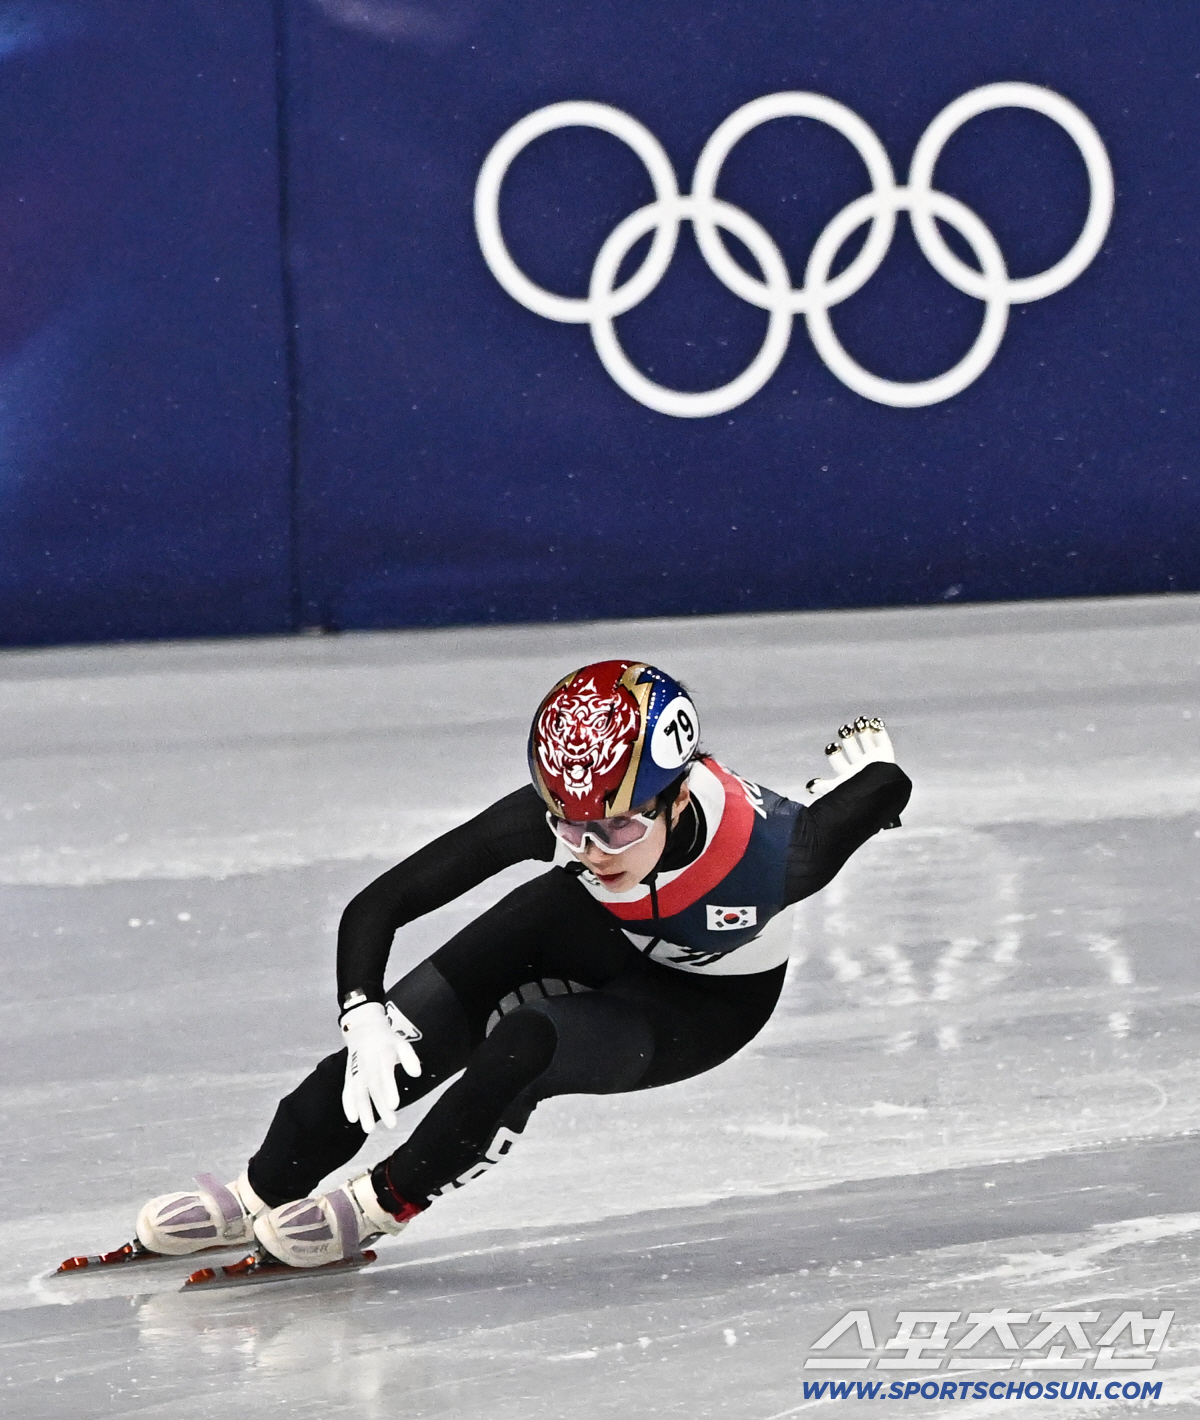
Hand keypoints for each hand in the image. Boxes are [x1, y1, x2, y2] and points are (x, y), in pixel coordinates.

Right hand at [340, 1001, 421, 1132]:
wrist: (362, 1029)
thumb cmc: (386, 1040)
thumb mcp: (401, 1043)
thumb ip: (409, 1058)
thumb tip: (417, 1074)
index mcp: (382, 1054)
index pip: (385, 1073)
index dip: (389, 1089)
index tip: (394, 1105)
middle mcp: (367, 1063)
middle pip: (373, 1087)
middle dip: (380, 1107)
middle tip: (391, 1124)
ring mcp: (356, 1070)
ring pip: (358, 1092)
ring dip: (363, 1110)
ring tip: (369, 1129)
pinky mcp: (349, 1076)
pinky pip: (347, 1091)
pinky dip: (348, 1104)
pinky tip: (353, 1118)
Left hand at [806, 716, 895, 799]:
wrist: (877, 789)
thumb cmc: (857, 792)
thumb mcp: (835, 788)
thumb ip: (824, 787)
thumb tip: (810, 786)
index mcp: (849, 776)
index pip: (839, 762)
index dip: (834, 753)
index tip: (831, 746)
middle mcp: (861, 768)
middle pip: (853, 750)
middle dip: (848, 739)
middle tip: (844, 729)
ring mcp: (874, 761)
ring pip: (867, 743)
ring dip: (863, 732)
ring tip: (858, 722)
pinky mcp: (886, 755)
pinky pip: (883, 740)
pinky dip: (879, 731)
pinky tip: (875, 722)